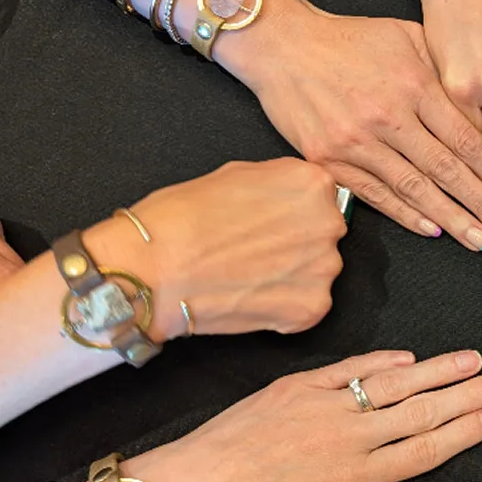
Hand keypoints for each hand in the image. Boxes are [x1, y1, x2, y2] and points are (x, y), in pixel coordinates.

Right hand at [94, 158, 346, 339]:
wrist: (153, 270)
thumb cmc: (182, 219)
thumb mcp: (237, 173)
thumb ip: (278, 182)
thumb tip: (290, 195)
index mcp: (312, 184)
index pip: (319, 196)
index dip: (290, 211)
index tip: (269, 221)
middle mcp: (328, 223)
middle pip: (321, 233)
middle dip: (295, 242)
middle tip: (255, 250)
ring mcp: (323, 268)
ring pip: (316, 270)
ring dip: (291, 275)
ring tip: (248, 275)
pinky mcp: (312, 308)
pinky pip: (306, 305)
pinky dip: (283, 306)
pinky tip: (250, 296)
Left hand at [137, 349, 481, 481]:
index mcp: (353, 479)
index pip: (424, 450)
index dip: (464, 431)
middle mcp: (346, 436)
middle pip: (421, 411)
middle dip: (467, 394)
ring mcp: (322, 405)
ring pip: (394, 383)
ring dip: (437, 370)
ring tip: (470, 359)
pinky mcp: (296, 386)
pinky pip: (350, 368)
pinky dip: (382, 360)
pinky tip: (409, 356)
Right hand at [227, 0, 481, 251]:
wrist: (283, 43)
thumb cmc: (350, 38)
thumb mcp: (407, 35)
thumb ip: (443, 70)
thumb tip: (479, 106)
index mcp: (415, 86)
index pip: (466, 141)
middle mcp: (389, 117)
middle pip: (447, 171)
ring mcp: (357, 141)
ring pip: (414, 189)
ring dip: (451, 219)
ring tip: (480, 241)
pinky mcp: (328, 158)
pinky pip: (375, 194)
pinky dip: (406, 214)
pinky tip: (433, 230)